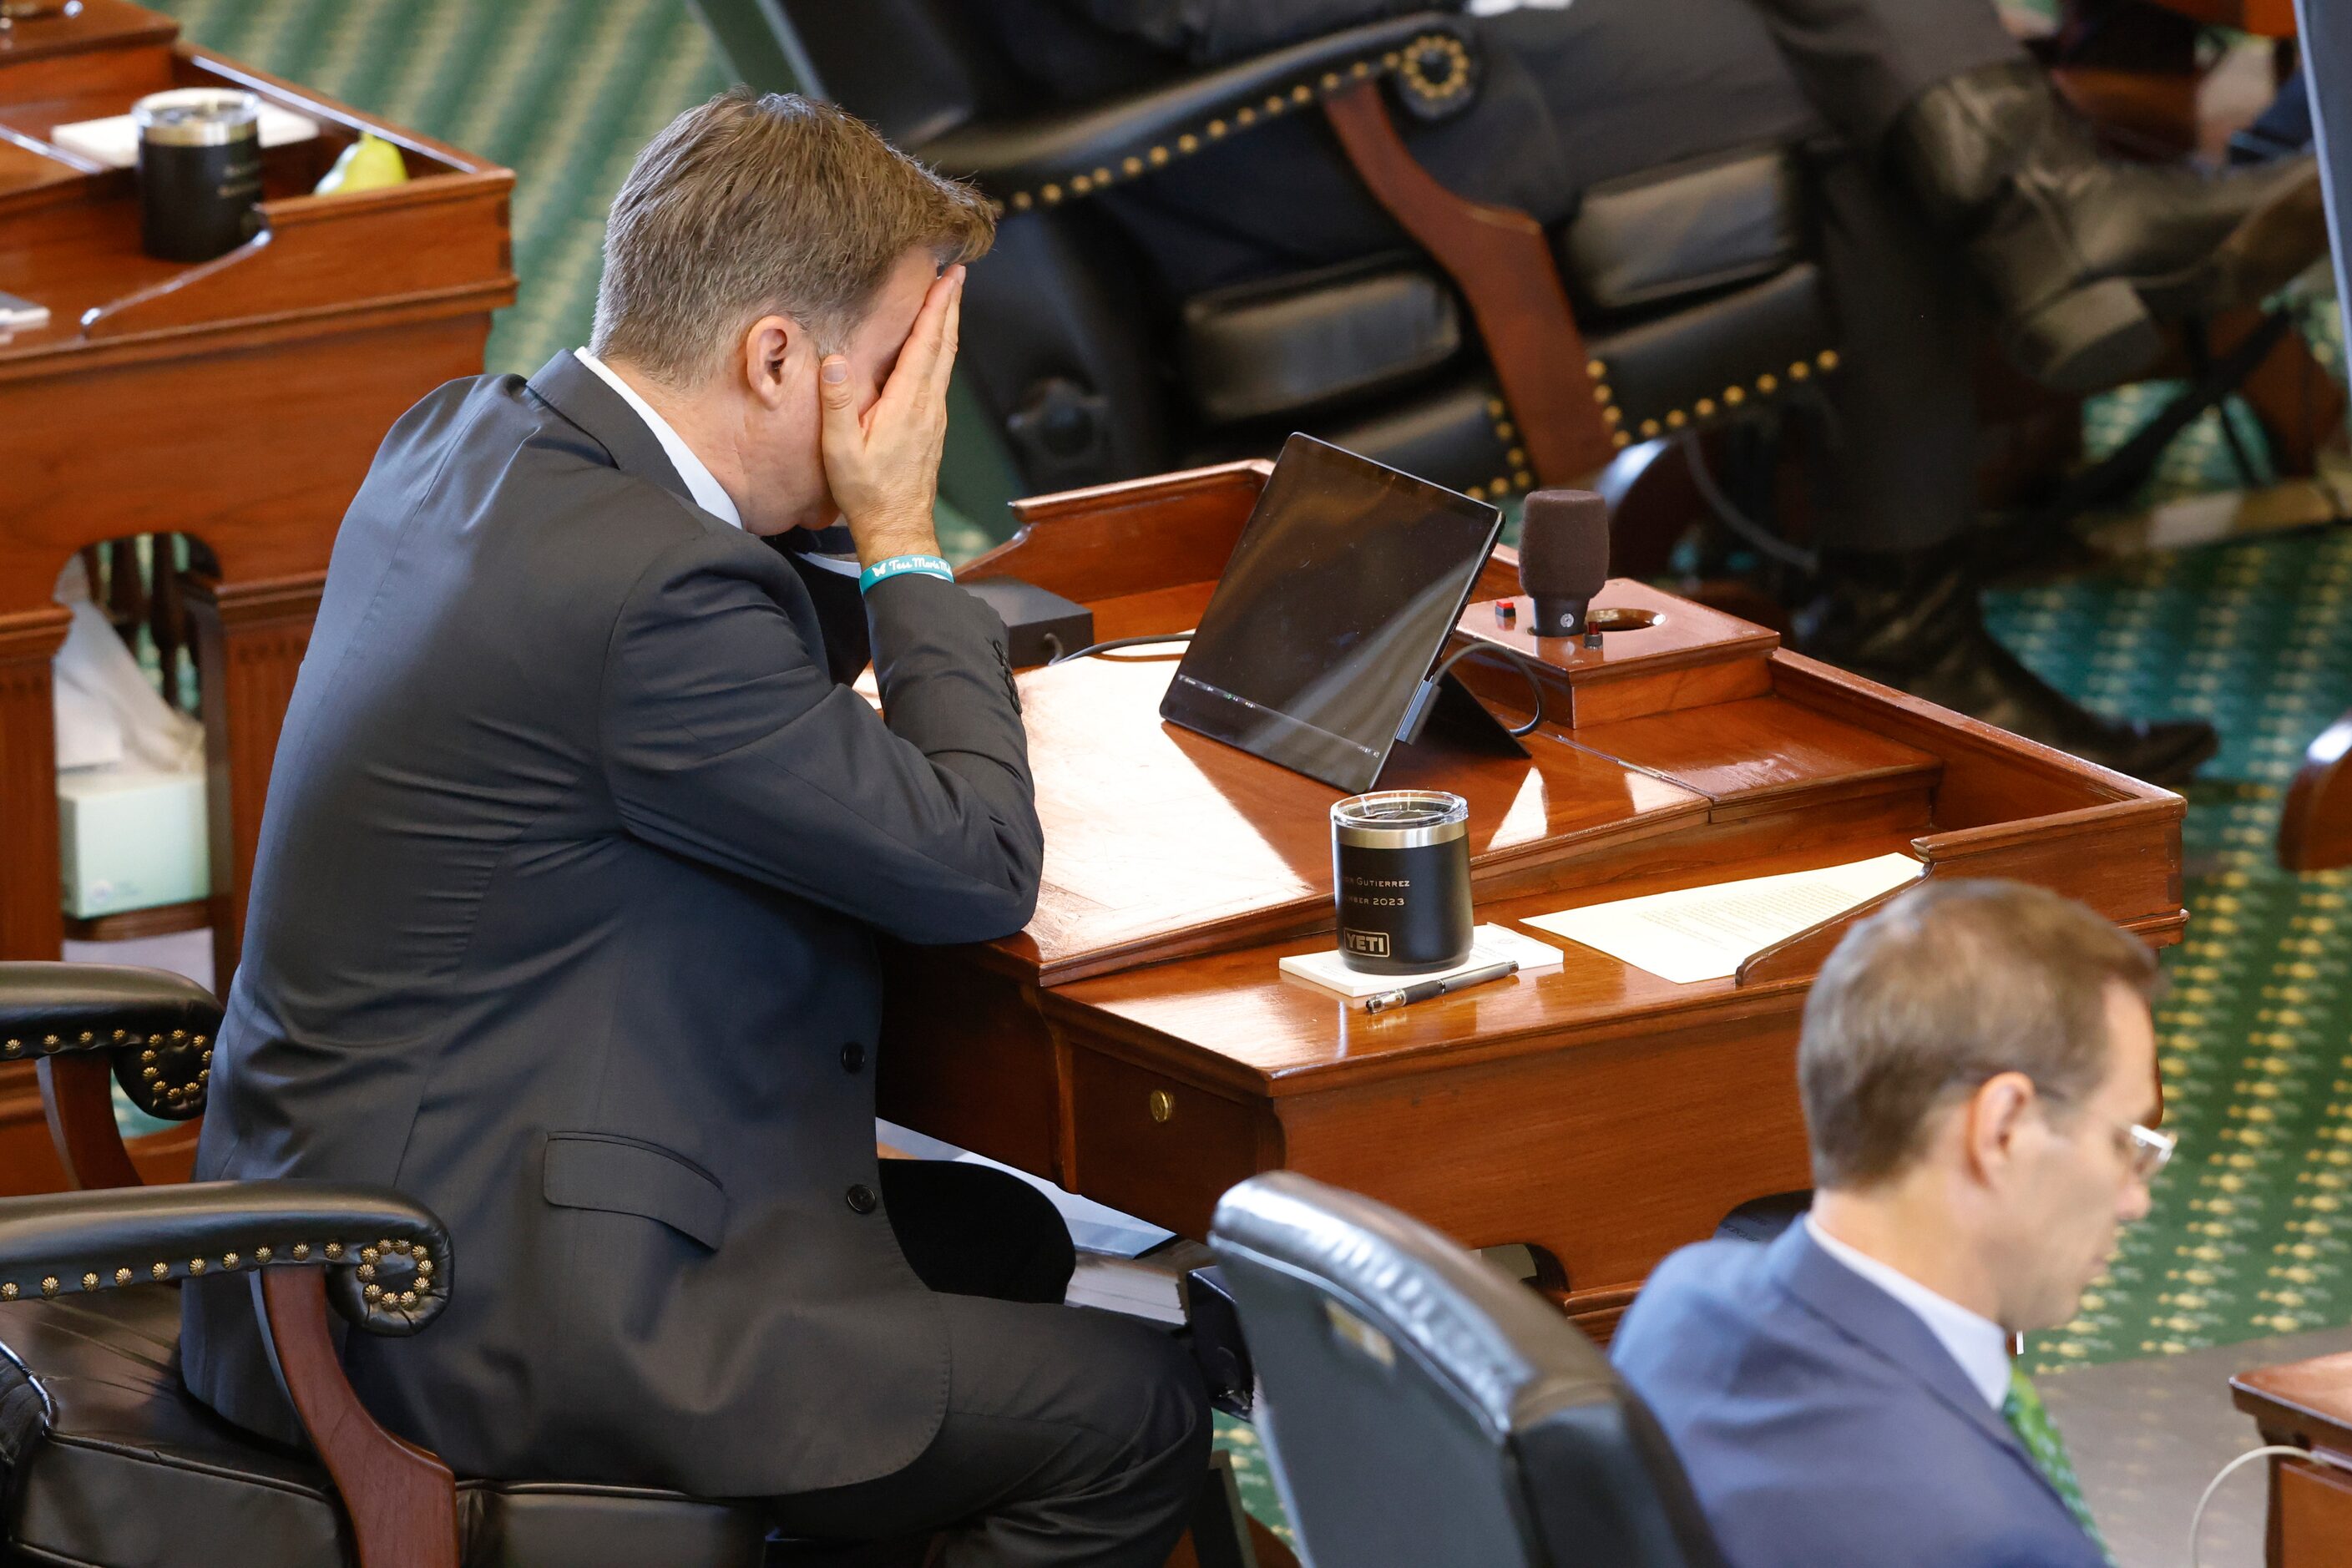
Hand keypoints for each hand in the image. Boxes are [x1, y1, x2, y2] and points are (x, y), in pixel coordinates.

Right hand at [819, 265, 962, 567]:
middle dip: (949, 306)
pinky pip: (940, 377)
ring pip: (945, 361)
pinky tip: (933, 348)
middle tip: (956, 275)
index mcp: (908, 403)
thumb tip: (835, 359)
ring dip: (946, 327)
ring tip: (946, 301)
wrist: (897, 527)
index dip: (937, 307)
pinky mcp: (933, 426)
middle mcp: (929, 405)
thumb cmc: (867, 492)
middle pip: (944, 345)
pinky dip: (940, 351)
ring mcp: (935, 416)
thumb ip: (837, 402)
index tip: (948, 277)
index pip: (927, 344)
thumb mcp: (840, 449)